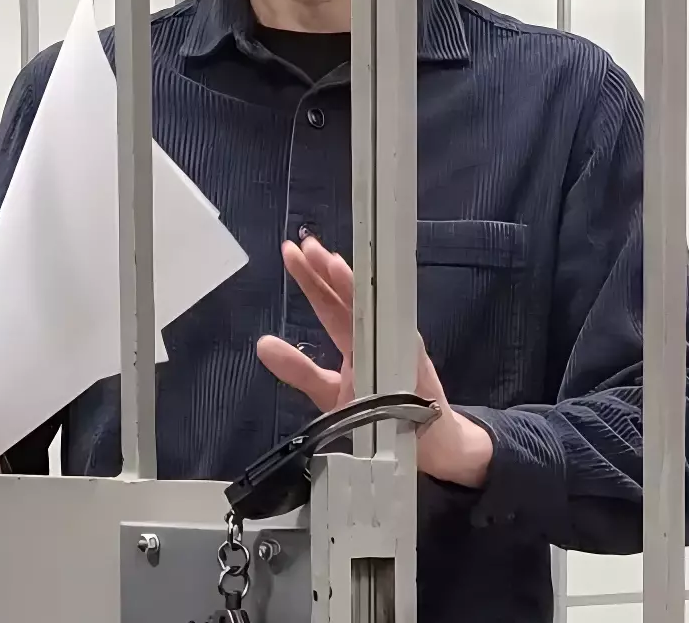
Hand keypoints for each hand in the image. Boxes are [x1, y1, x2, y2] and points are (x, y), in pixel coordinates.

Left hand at [255, 234, 493, 488]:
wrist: (425, 442)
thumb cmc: (380, 414)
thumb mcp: (329, 394)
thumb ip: (298, 370)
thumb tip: (262, 345)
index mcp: (354, 338)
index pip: (329, 303)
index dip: (311, 279)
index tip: (291, 253)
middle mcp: (375, 332)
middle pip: (348, 297)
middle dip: (327, 271)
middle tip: (305, 245)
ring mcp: (396, 341)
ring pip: (373, 308)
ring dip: (353, 287)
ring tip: (332, 264)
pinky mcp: (414, 358)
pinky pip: (399, 334)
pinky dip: (387, 316)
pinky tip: (374, 300)